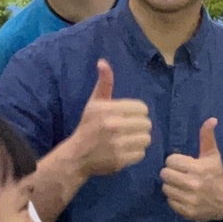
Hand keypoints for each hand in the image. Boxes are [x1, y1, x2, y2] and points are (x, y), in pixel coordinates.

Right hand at [68, 60, 151, 176]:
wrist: (76, 155)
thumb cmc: (87, 126)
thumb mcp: (94, 103)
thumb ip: (104, 83)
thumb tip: (103, 61)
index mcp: (108, 109)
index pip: (142, 108)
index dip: (137, 112)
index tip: (128, 117)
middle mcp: (113, 125)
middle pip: (146, 123)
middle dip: (139, 126)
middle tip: (129, 129)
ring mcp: (117, 144)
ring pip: (146, 139)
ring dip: (139, 140)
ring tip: (129, 140)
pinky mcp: (120, 160)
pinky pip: (141, 153)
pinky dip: (135, 153)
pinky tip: (125, 150)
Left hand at [161, 118, 222, 221]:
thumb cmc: (216, 175)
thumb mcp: (213, 155)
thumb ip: (207, 137)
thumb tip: (211, 119)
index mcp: (198, 168)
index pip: (170, 160)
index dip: (175, 161)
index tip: (183, 164)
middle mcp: (193, 185)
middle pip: (165, 174)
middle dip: (170, 172)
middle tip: (179, 174)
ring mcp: (189, 200)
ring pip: (166, 188)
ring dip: (171, 186)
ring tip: (181, 185)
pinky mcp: (187, 212)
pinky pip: (170, 202)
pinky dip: (174, 198)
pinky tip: (183, 195)